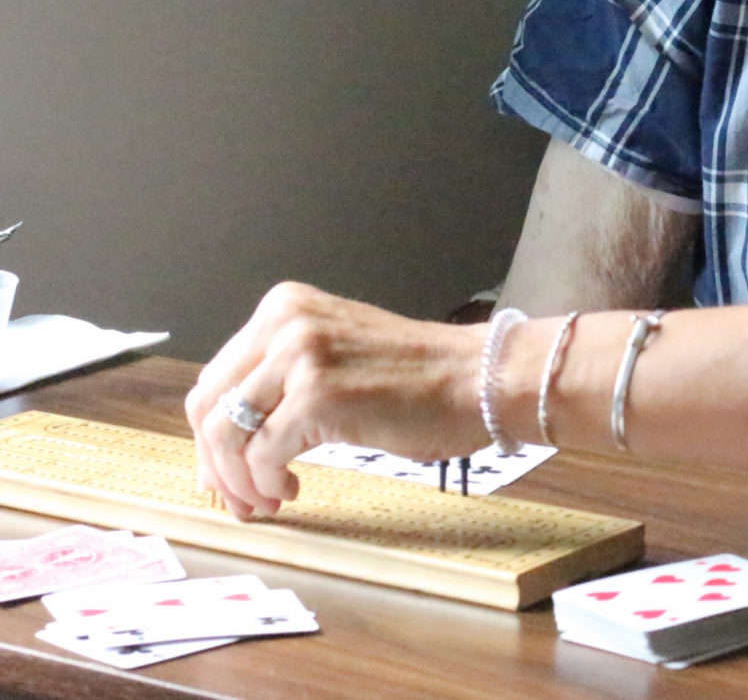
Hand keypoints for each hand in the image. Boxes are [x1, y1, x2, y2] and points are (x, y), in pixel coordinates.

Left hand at [184, 282, 486, 520]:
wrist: (477, 379)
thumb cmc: (422, 378)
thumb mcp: (336, 354)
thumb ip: (283, 378)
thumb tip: (232, 440)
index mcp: (284, 307)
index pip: (216, 377)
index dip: (210, 434)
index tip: (223, 471)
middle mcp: (284, 323)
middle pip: (208, 406)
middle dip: (216, 464)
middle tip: (237, 498)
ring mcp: (299, 357)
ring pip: (226, 435)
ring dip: (238, 481)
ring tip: (265, 501)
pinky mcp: (316, 397)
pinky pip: (262, 455)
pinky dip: (268, 484)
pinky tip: (292, 490)